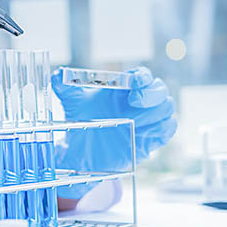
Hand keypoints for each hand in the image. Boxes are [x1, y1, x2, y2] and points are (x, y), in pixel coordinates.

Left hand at [51, 67, 176, 198]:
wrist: (82, 152)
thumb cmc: (81, 121)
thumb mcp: (71, 103)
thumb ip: (64, 86)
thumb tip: (58, 74)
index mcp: (123, 88)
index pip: (142, 76)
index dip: (142, 77)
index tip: (135, 81)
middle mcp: (138, 102)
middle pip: (160, 90)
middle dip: (151, 94)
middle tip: (134, 102)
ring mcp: (147, 120)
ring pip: (167, 108)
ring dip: (154, 113)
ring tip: (134, 121)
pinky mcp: (151, 138)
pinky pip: (168, 128)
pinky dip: (162, 128)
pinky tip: (143, 132)